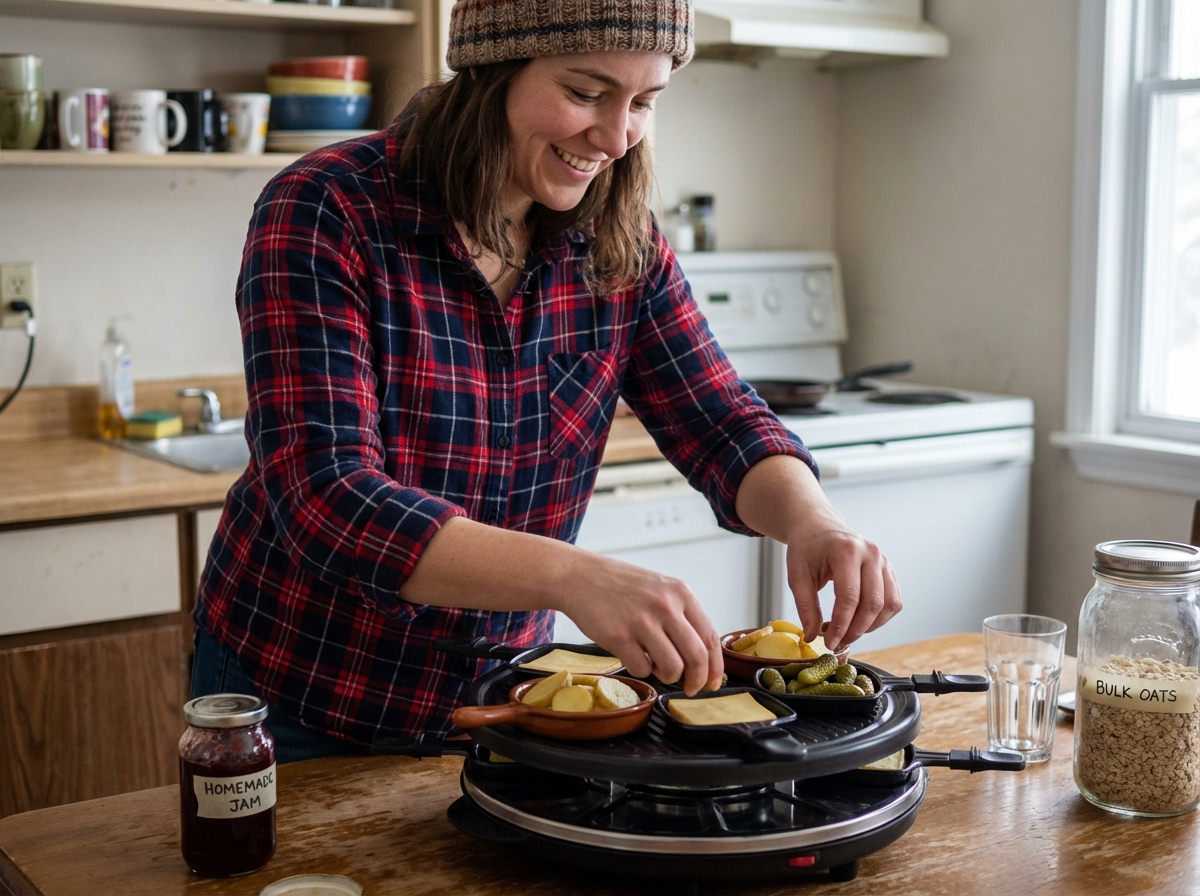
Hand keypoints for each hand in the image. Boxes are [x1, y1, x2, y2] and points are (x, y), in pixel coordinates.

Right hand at [556, 552, 724, 695]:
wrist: (580, 576)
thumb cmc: (620, 586)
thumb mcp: (660, 589)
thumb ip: (681, 616)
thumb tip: (700, 656)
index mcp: (680, 593)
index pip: (710, 637)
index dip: (715, 666)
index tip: (713, 682)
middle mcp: (665, 606)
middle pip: (696, 657)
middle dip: (696, 680)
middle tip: (690, 688)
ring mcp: (642, 622)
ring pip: (672, 668)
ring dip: (668, 677)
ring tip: (656, 667)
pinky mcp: (619, 637)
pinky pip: (642, 669)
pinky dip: (641, 670)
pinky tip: (633, 656)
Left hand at [784, 523, 901, 652]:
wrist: (818, 527)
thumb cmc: (807, 547)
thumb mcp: (797, 574)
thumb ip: (805, 606)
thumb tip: (813, 636)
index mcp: (847, 551)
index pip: (850, 597)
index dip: (841, 625)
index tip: (830, 642)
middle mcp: (871, 554)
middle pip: (873, 603)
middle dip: (856, 629)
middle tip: (839, 642)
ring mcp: (884, 561)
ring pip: (889, 605)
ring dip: (871, 626)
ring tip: (849, 632)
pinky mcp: (888, 570)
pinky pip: (893, 600)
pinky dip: (880, 617)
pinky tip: (861, 621)